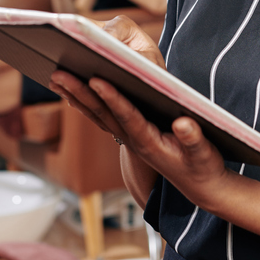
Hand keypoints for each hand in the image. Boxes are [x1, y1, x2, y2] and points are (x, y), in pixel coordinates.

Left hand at [49, 73, 227, 208]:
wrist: (198, 186)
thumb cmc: (203, 167)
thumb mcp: (204, 154)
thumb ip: (193, 139)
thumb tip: (183, 123)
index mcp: (150, 143)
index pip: (127, 117)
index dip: (113, 98)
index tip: (96, 79)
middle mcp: (134, 140)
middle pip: (103, 113)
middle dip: (81, 93)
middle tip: (59, 73)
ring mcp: (129, 138)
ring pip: (97, 114)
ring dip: (76, 96)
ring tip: (55, 76)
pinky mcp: (130, 134)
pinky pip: (102, 116)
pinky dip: (85, 102)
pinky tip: (71, 89)